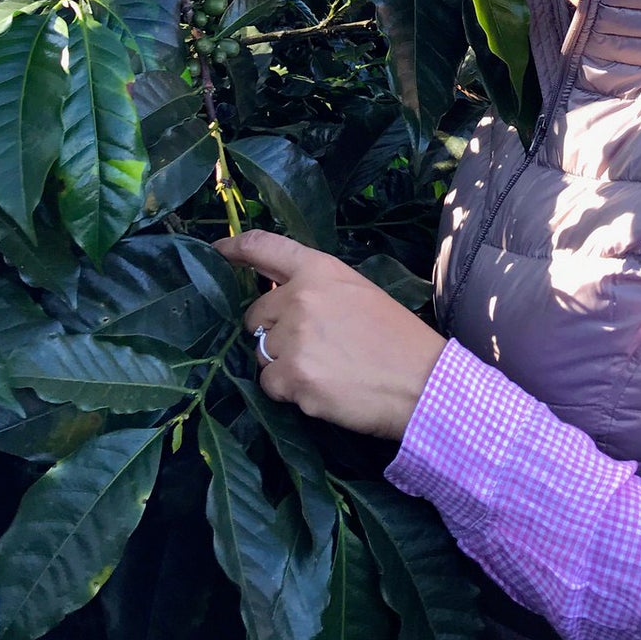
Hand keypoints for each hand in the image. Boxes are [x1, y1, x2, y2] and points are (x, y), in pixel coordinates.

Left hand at [216, 230, 445, 440]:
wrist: (423, 383)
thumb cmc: (398, 338)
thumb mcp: (358, 293)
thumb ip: (317, 290)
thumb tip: (280, 301)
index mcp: (318, 269)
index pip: (263, 247)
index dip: (234, 249)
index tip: (217, 252)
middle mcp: (299, 298)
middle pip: (254, 315)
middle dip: (271, 332)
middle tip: (310, 347)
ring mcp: (293, 339)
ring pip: (261, 354)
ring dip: (282, 365)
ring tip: (324, 370)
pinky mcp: (293, 378)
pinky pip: (271, 386)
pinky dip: (290, 392)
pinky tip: (322, 391)